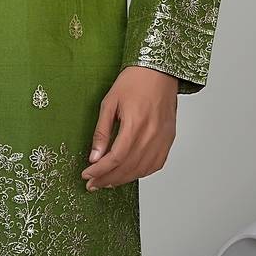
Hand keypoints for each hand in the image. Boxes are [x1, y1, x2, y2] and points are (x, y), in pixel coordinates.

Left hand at [81, 66, 177, 190]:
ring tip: (106, 181)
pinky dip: (140, 173)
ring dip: (123, 179)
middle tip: (92, 184)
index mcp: (135, 124)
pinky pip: (155, 164)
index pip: (116, 157)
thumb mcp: (109, 102)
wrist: (158, 71)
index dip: (100, 171)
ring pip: (142, 169)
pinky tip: (128, 173)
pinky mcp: (169, 139)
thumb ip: (102, 131)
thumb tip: (94, 156)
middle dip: (107, 179)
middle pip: (128, 167)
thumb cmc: (133, 82)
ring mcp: (163, 139)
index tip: (86, 175)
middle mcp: (152, 134)